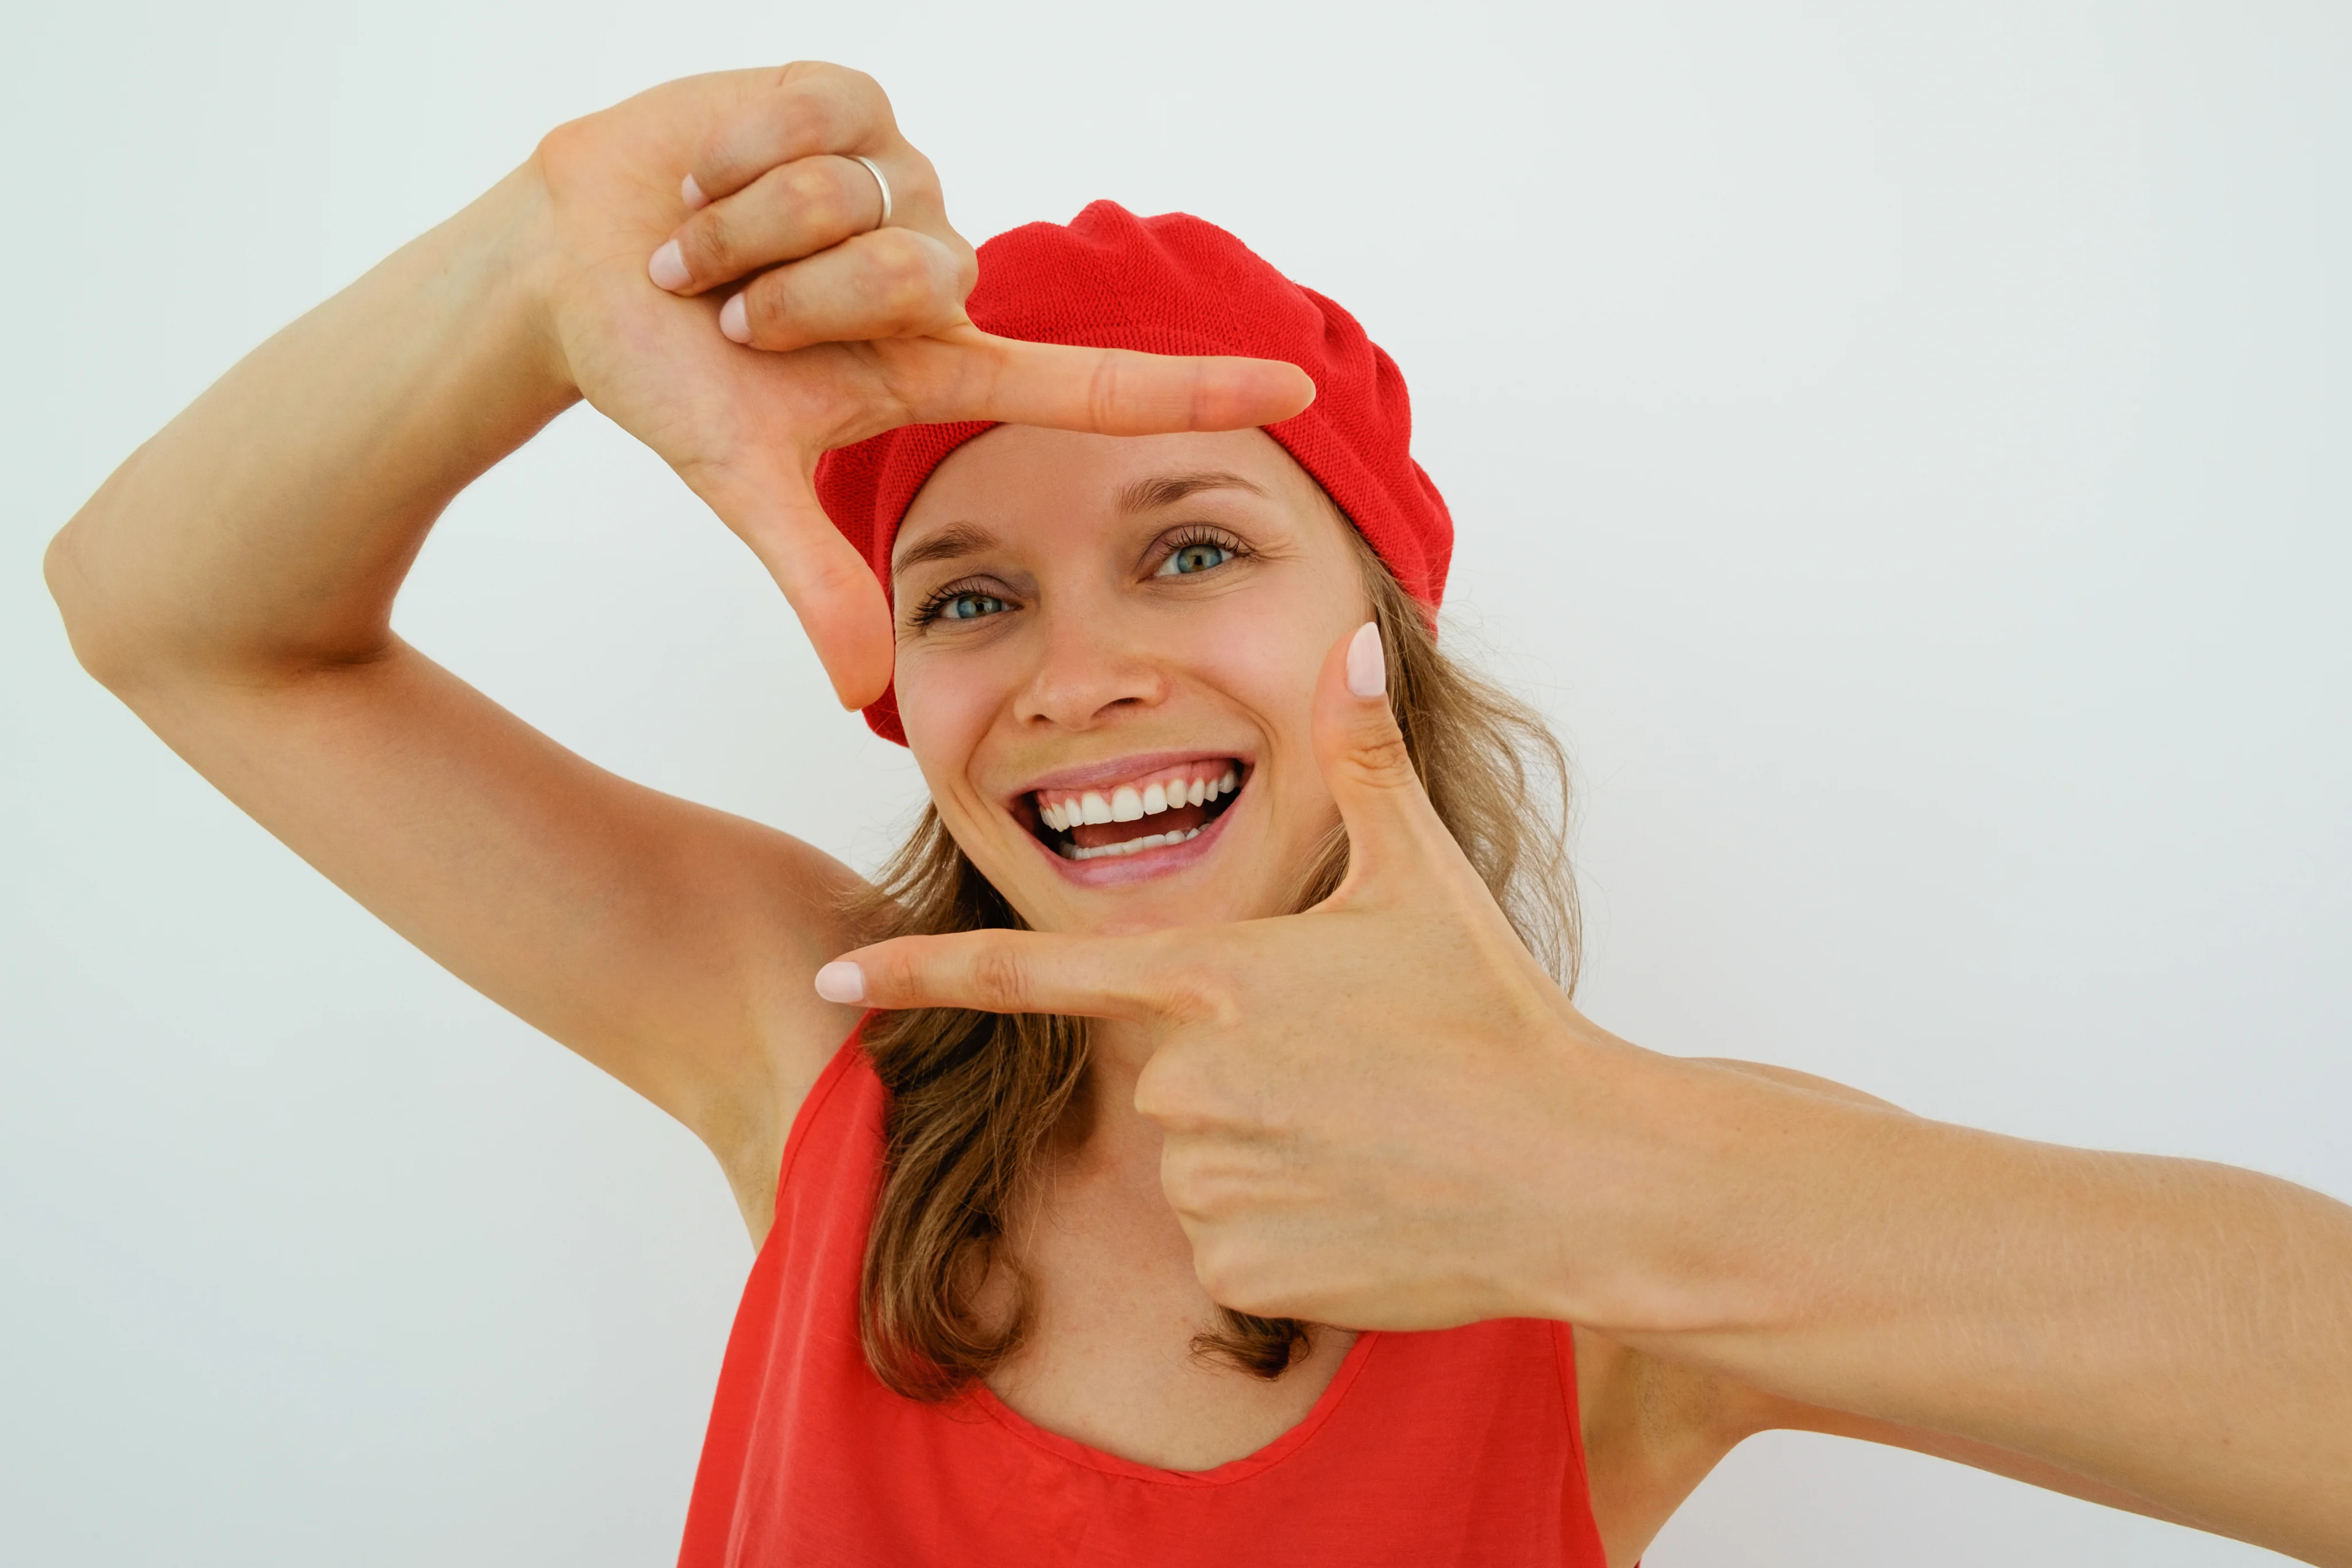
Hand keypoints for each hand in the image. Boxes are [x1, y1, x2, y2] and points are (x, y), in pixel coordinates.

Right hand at [528, 64, 1314, 707]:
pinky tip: (704, 178)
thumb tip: (860, 690)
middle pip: (919, 276)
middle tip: (728, 311)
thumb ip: (811, 578)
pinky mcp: (853, 102)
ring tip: (704, 249)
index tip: (1298, 389)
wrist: (574, 265)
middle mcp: (940, 273)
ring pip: (863, 200)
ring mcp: (901, 183)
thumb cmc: (662, 373)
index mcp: (938, 366)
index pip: (1093, 382)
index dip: (1194, 386)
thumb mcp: (741, 478)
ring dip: (753, 232)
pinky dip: (735, 157)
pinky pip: (821, 120)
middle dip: (798, 297)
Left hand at [822, 623, 1615, 1329]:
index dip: (918, 975)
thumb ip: (1366, 757)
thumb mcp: (1422, 875)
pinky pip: (1233, 1252)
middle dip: (1241, 1080)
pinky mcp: (1242, 1274)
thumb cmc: (1496, 1017)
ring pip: (1199, 1170)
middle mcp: (1188, 1082)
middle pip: (1164, 1080)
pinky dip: (1290, 1240)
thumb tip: (1355, 639)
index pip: (1031, 976)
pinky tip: (1371, 1214)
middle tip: (1354, 1078)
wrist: (1580, 1174)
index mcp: (1212, 978)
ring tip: (1376, 1144)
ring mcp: (1210, 1183)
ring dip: (1267, 1161)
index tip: (832, 976)